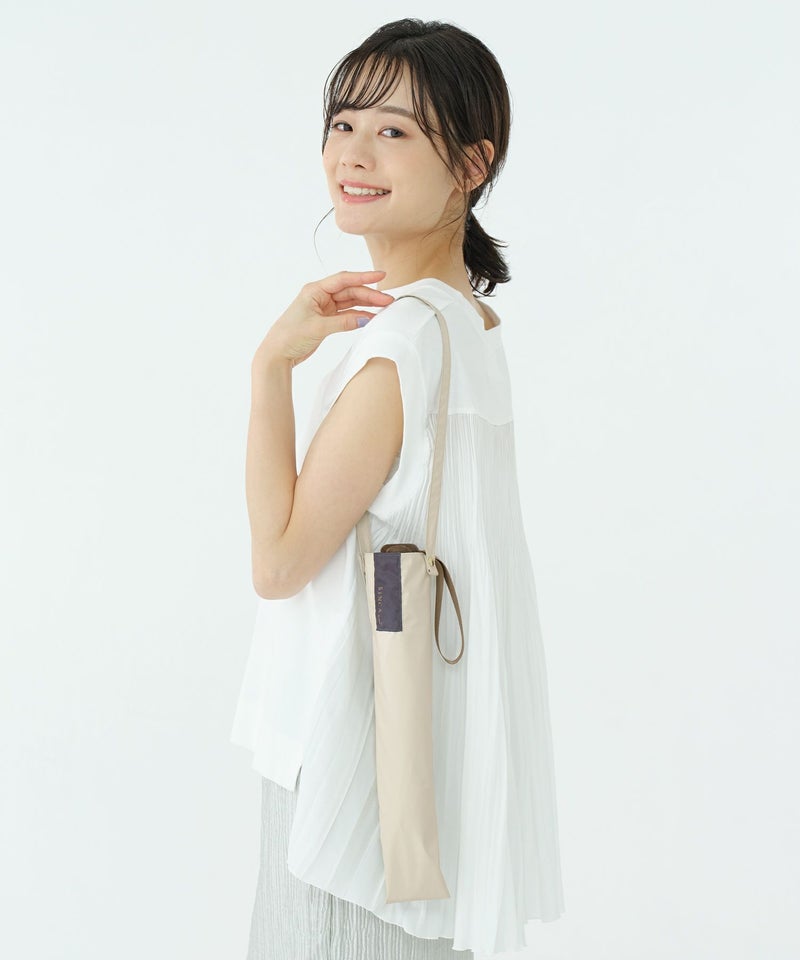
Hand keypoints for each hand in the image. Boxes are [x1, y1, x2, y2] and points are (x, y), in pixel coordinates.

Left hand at [254, 270, 395, 368]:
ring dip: (366, 304)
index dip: (363, 277)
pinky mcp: (326, 320)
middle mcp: (320, 296)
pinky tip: (371, 318)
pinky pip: (347, 314)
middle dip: (369, 294)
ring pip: (350, 302)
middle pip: (350, 291)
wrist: (277, 353)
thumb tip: (365, 318)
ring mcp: (324, 308)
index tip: (380, 275)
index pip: (343, 279)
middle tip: (388, 300)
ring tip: (384, 307)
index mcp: (314, 290)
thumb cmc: (289, 336)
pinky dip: (359, 316)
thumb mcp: (318, 327)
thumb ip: (343, 322)